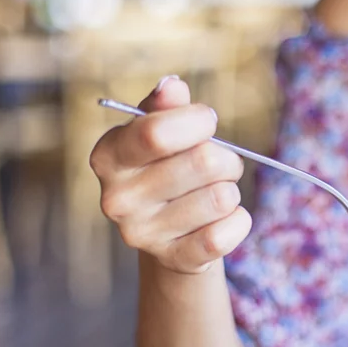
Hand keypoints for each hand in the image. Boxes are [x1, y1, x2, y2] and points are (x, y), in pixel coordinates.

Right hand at [90, 76, 251, 273]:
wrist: (172, 230)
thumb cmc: (169, 165)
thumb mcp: (163, 128)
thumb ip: (167, 106)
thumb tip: (172, 86)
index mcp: (108, 156)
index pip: (156, 132)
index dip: (198, 121)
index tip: (207, 121)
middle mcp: (116, 198)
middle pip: (203, 162)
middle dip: (225, 158)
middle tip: (219, 164)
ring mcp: (141, 234)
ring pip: (222, 197)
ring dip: (231, 189)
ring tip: (214, 192)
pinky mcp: (173, 260)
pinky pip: (227, 234)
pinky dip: (239, 221)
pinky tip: (223, 219)